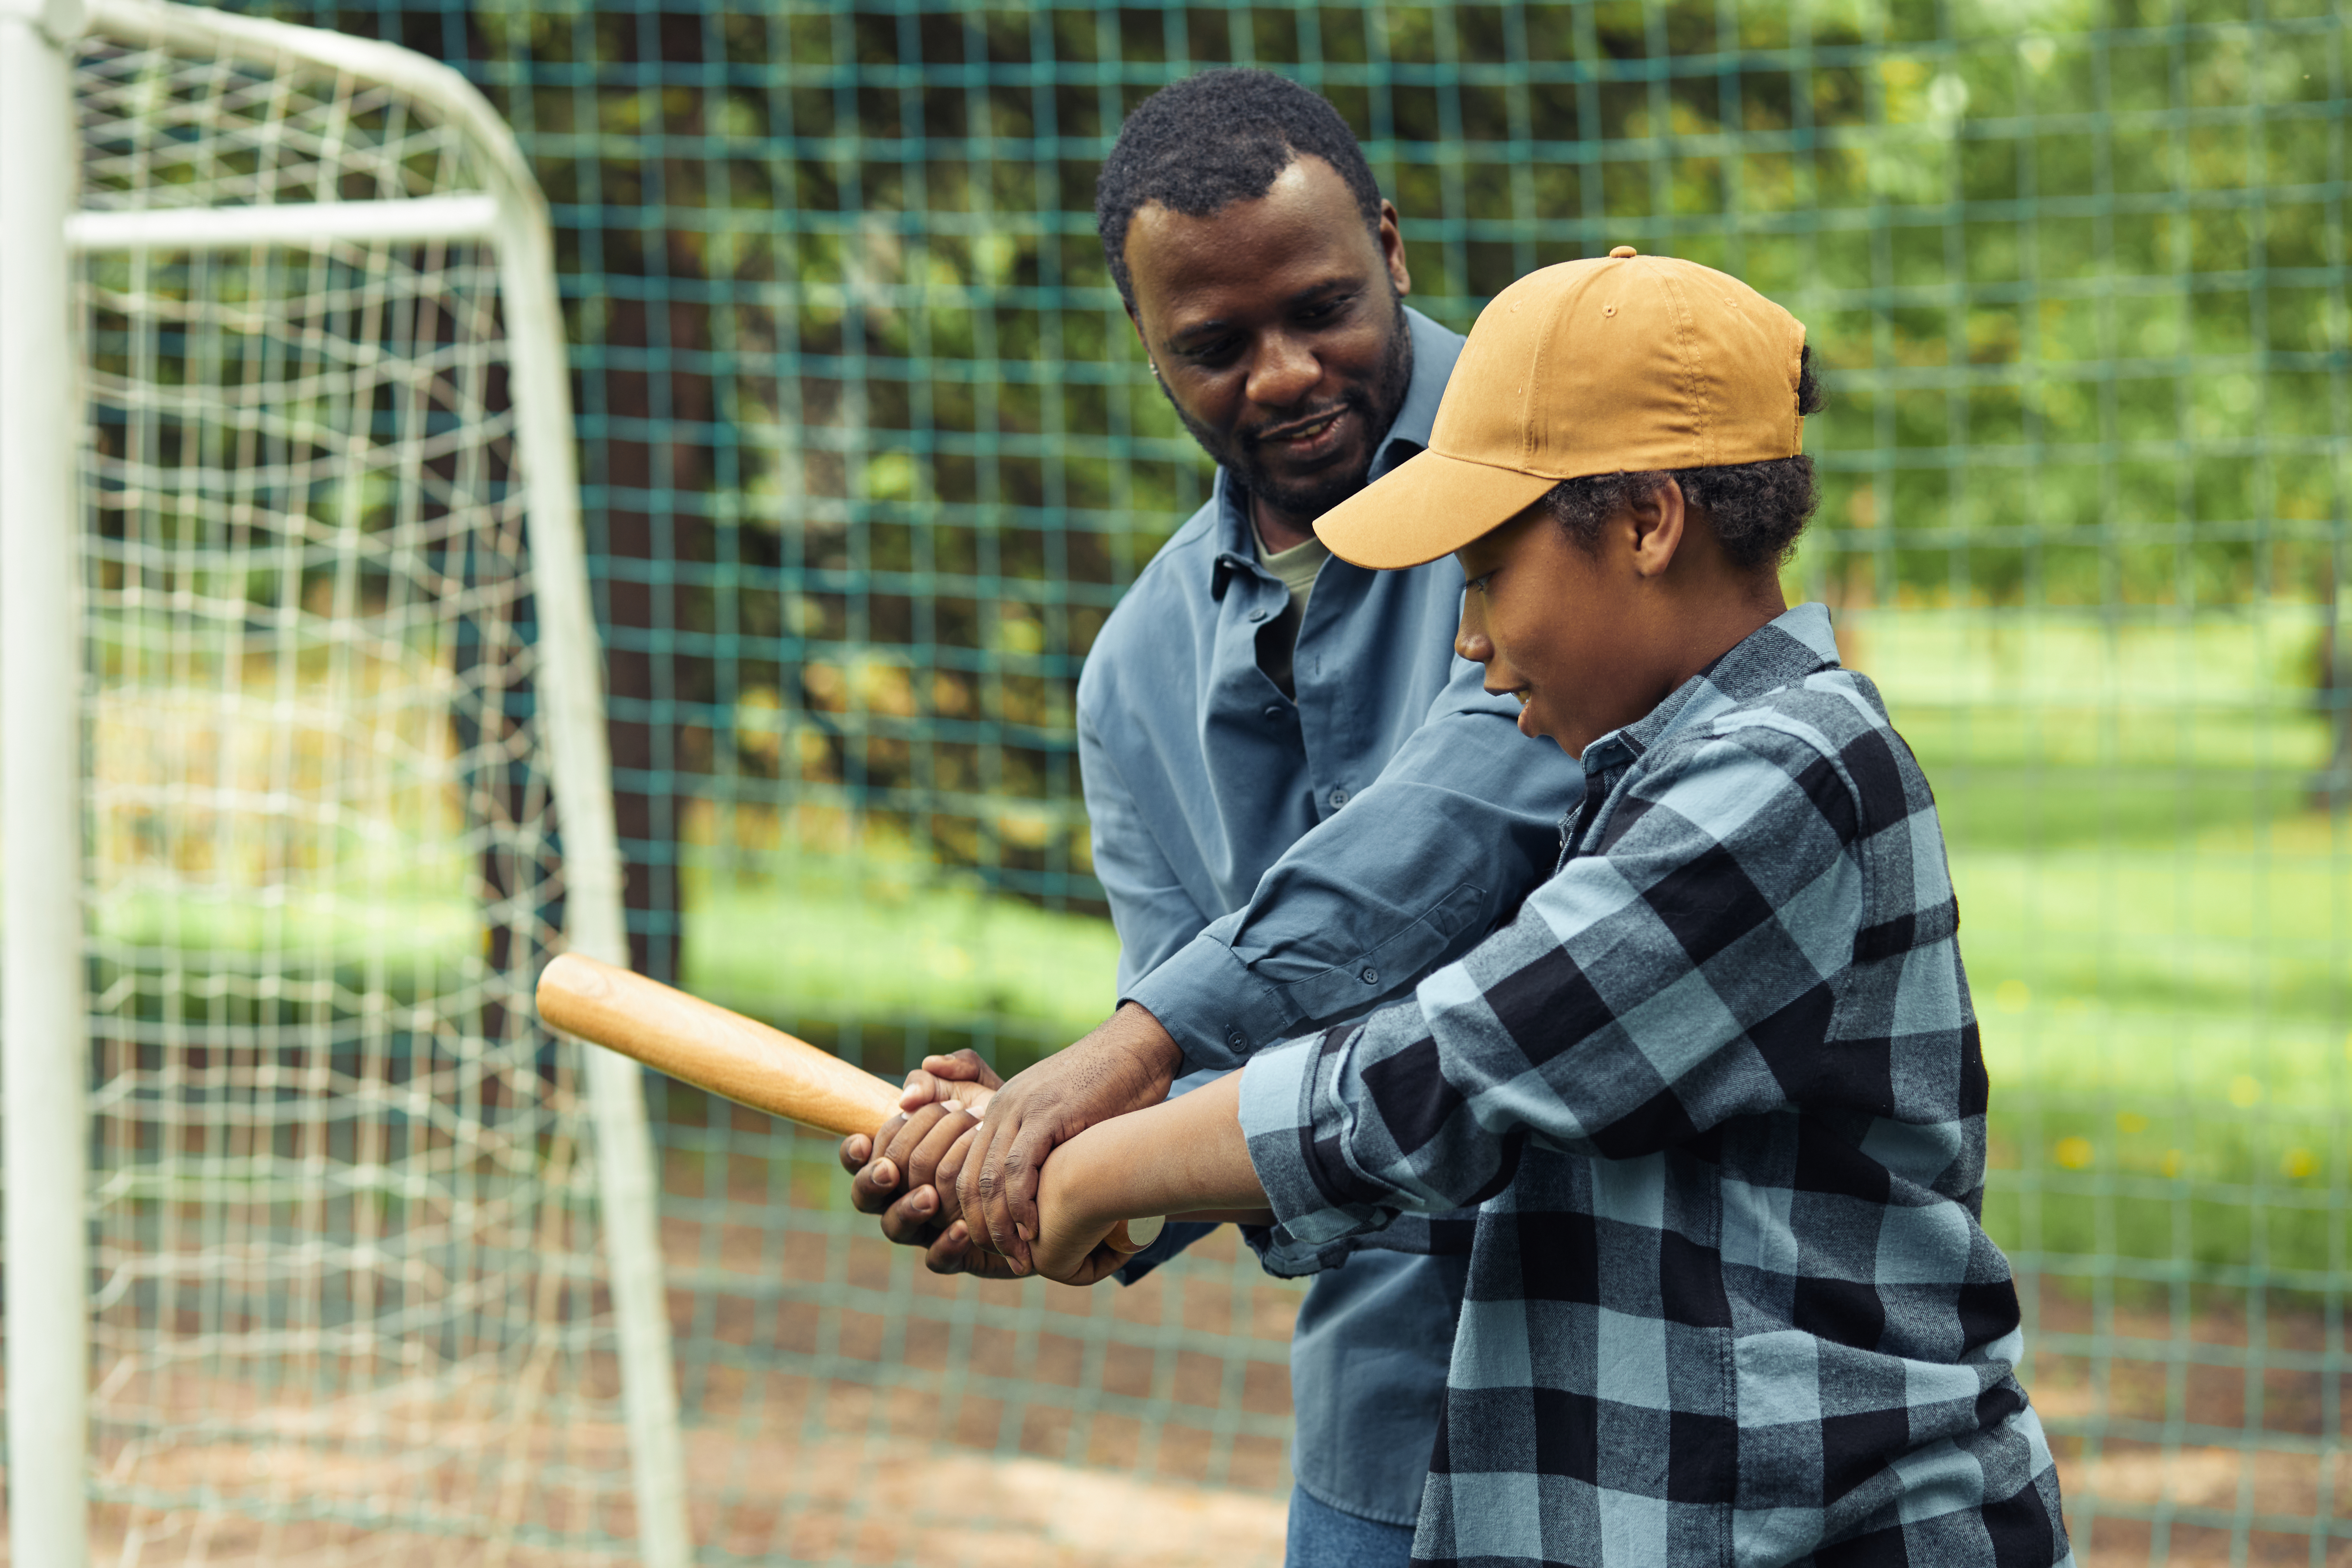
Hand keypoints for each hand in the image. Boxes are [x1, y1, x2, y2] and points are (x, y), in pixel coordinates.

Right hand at [838, 1050, 1018, 1275]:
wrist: (1049, 1158)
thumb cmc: (1002, 1119)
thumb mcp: (980, 1086)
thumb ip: (950, 1074)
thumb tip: (910, 1092)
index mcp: (898, 1154)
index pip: (860, 1158)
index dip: (854, 1154)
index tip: (863, 1142)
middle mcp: (904, 1192)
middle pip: (867, 1194)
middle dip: (876, 1180)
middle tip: (891, 1169)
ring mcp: (928, 1224)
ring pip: (895, 1228)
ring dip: (906, 1210)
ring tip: (927, 1197)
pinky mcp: (959, 1251)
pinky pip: (939, 1260)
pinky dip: (945, 1245)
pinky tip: (960, 1228)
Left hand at [955, 1003, 1180, 1274]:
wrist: (1136, 1049)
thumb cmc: (1111, 1088)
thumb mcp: (1064, 1118)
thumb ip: (1047, 1150)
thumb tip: (1050, 1195)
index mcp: (1000, 1111)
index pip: (964, 1172)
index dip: (973, 1216)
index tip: (995, 1249)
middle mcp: (1001, 1109)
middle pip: (967, 1180)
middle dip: (981, 1229)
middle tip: (1007, 1261)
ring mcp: (1021, 1109)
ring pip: (989, 1178)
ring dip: (1000, 1226)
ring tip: (1019, 1257)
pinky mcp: (1046, 1113)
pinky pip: (1019, 1167)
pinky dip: (1021, 1204)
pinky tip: (1034, 1230)